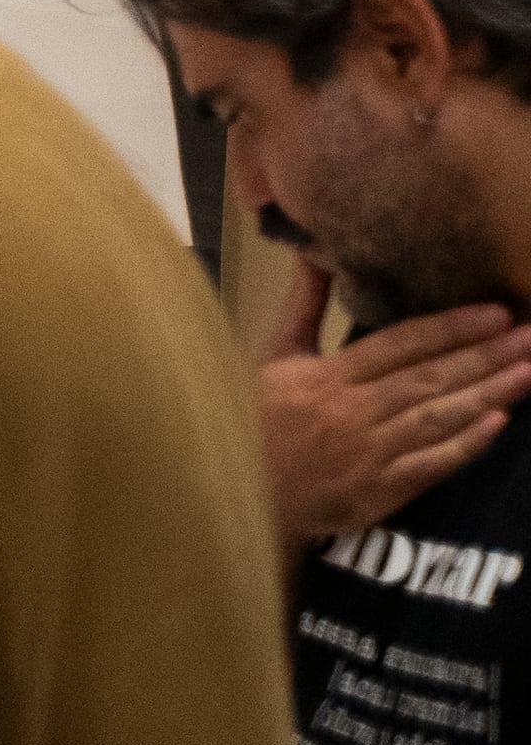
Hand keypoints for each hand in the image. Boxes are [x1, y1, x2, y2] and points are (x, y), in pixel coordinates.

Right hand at [257, 260, 530, 546]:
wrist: (241, 490)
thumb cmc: (258, 416)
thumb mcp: (274, 356)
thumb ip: (304, 306)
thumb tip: (315, 253)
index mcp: (326, 376)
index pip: (398, 345)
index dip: (449, 328)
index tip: (495, 313)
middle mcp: (352, 411)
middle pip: (428, 379)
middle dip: (485, 357)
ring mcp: (369, 454)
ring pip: (437, 418)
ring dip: (488, 394)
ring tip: (529, 372)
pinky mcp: (380, 491)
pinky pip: (430, 465)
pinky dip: (465, 444)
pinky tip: (498, 423)